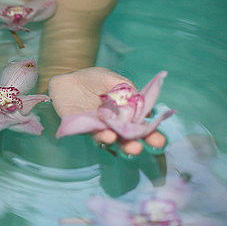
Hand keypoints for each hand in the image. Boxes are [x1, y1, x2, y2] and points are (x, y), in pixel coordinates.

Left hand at [48, 67, 165, 155]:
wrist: (67, 80)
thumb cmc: (93, 79)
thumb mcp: (112, 78)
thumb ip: (125, 89)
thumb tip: (138, 102)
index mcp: (127, 112)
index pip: (142, 125)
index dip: (152, 133)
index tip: (159, 140)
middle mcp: (115, 123)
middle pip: (128, 137)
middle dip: (137, 144)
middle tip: (144, 147)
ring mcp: (100, 127)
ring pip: (112, 139)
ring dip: (121, 143)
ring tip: (128, 145)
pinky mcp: (84, 128)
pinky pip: (93, 134)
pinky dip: (102, 136)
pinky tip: (108, 136)